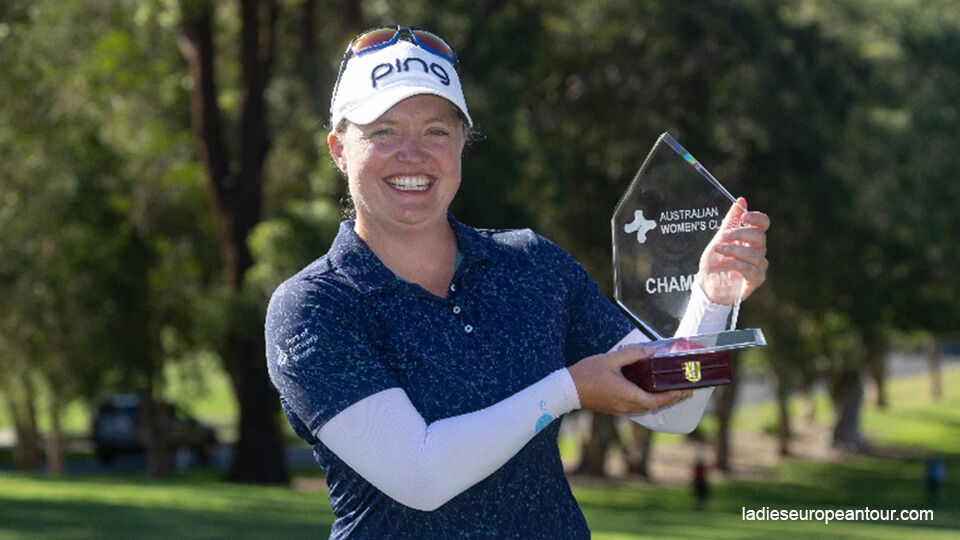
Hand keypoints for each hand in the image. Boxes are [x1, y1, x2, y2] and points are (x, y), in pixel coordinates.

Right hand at [567, 346, 692, 415]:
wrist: (566, 390)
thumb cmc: (586, 374)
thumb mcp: (610, 359)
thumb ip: (632, 354)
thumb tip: (651, 351)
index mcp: (627, 395)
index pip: (657, 400)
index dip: (673, 396)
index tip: (686, 390)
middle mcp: (626, 406)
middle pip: (654, 406)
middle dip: (671, 398)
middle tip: (684, 389)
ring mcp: (620, 409)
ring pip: (646, 407)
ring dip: (660, 400)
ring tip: (670, 389)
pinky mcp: (614, 408)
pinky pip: (636, 406)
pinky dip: (647, 400)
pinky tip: (649, 390)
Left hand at [697, 197, 769, 303]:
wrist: (707, 285)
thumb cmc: (715, 261)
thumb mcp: (719, 239)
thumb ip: (730, 221)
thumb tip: (742, 200)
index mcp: (751, 238)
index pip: (763, 224)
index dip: (756, 218)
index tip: (743, 217)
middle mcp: (758, 251)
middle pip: (760, 237)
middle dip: (740, 234)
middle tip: (722, 236)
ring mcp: (759, 266)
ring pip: (755, 254)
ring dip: (734, 250)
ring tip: (718, 250)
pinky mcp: (755, 280)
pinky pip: (751, 270)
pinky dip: (736, 264)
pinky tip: (724, 262)